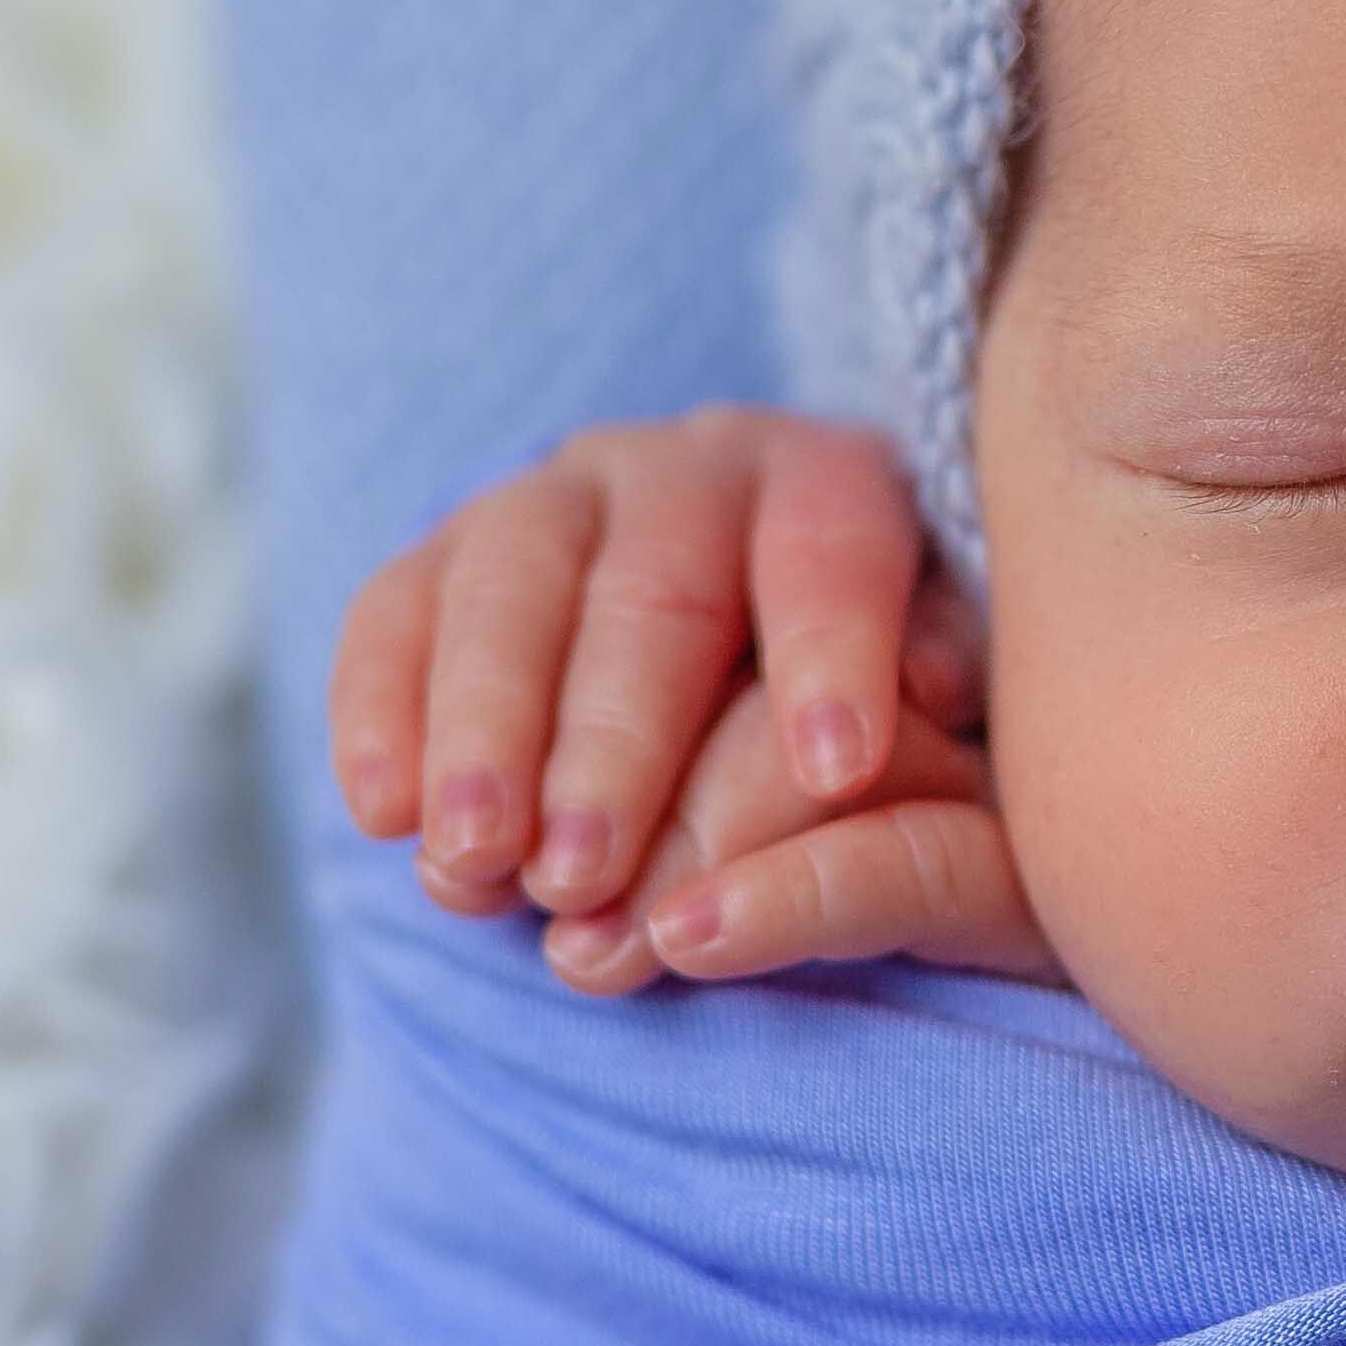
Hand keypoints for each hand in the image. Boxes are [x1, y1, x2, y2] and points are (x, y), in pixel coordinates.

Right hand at [321, 403, 1056, 989]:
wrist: (748, 730)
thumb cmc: (897, 767)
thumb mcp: (963, 765)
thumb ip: (952, 748)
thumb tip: (920, 709)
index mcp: (837, 487)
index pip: (836, 548)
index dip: (835, 651)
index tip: (837, 769)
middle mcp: (694, 469)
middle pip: (655, 585)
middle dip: (617, 740)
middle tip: (589, 876)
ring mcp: (560, 499)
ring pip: (512, 585)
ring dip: (486, 732)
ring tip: (476, 866)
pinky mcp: (447, 560)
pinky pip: (397, 612)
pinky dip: (382, 711)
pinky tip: (383, 816)